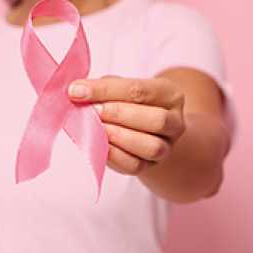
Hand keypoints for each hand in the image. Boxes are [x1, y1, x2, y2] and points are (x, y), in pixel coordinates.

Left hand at [68, 75, 185, 175]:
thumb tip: (77, 91)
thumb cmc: (127, 101)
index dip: (105, 90)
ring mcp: (167, 146)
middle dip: (119, 114)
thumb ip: (103, 87)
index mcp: (169, 93)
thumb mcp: (119, 86)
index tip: (76, 90)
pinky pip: (136, 165)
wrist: (141, 128)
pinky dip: (115, 156)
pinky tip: (99, 145)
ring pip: (151, 146)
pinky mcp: (151, 166)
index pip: (139, 90)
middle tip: (93, 111)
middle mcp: (175, 121)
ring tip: (97, 128)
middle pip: (156, 119)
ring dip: (119, 137)